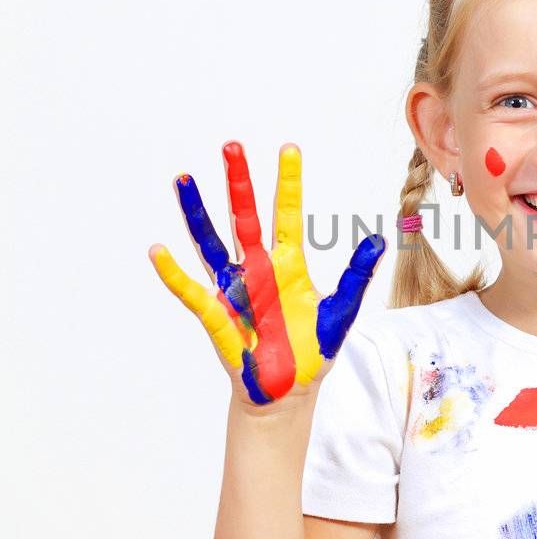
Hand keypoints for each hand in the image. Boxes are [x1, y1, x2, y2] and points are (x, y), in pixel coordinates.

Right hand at [148, 141, 385, 404]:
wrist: (288, 392)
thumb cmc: (312, 351)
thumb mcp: (340, 311)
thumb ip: (355, 276)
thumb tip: (378, 240)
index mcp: (288, 265)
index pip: (287, 214)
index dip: (288, 182)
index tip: (288, 148)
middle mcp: (258, 269)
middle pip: (245, 217)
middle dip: (239, 182)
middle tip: (231, 145)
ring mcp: (234, 289)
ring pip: (211, 243)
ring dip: (196, 212)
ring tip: (184, 179)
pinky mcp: (219, 315)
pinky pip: (192, 291)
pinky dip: (173, 273)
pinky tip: (158, 250)